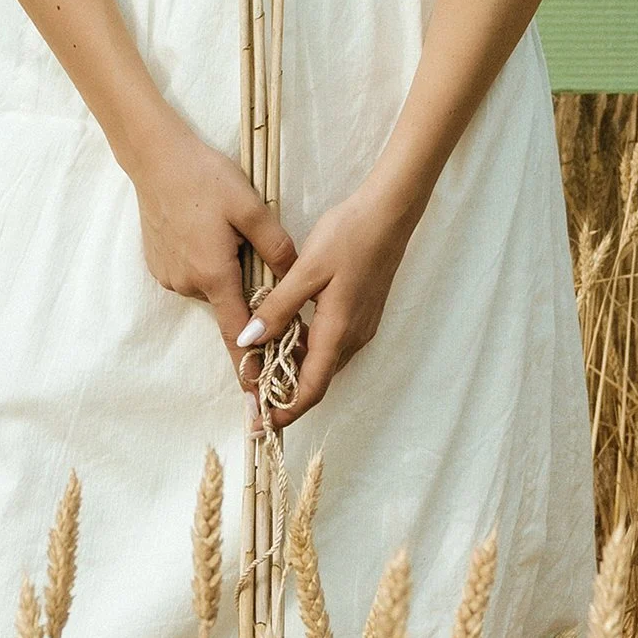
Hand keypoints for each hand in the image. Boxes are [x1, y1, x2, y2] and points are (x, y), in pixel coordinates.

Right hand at [125, 116, 297, 371]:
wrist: (155, 158)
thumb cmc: (205, 178)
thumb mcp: (251, 208)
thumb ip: (277, 249)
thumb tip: (295, 280)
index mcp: (215, 275)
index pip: (237, 332)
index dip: (250, 363)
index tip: (257, 393)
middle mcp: (188, 283)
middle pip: (228, 302)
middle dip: (242, 286)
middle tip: (242, 244)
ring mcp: (169, 275)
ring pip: (210, 286)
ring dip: (222, 269)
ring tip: (220, 228)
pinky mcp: (158, 264)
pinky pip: (191, 273)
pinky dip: (202, 260)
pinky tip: (202, 229)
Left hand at [235, 177, 422, 431]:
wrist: (388, 214)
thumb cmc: (347, 237)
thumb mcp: (305, 271)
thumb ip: (277, 309)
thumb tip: (249, 342)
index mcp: (338, 331)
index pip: (311, 389)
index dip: (285, 411)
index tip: (259, 423)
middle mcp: (353, 337)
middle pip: (317, 381)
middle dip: (284, 394)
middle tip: (250, 395)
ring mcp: (361, 327)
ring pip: (324, 362)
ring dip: (295, 370)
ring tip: (261, 365)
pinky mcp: (362, 314)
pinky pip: (332, 345)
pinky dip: (307, 350)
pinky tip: (287, 334)